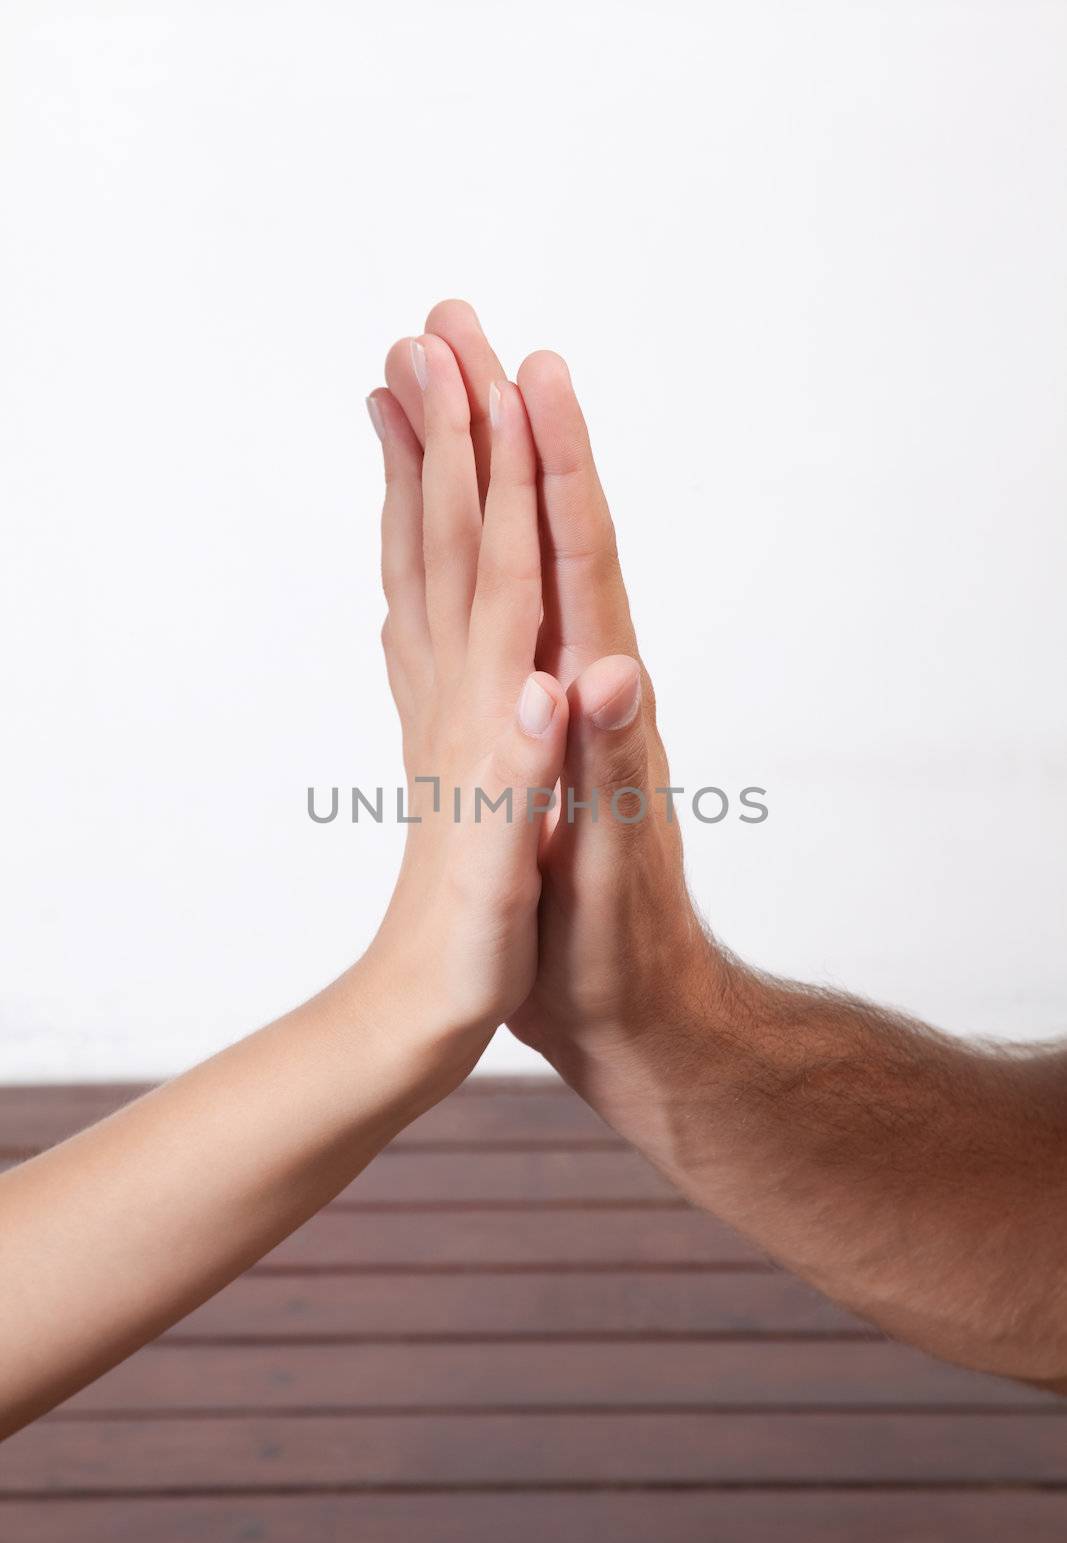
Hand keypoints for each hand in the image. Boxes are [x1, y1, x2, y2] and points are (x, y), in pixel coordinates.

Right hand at [384, 304, 716, 1161]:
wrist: (636, 1016)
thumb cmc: (620, 956)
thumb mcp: (612, 872)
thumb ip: (610, 771)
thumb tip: (608, 672)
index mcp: (602, 705)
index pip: (580, 559)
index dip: (555, 465)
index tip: (527, 368)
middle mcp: (583, 683)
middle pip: (543, 531)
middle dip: (502, 428)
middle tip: (453, 330)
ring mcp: (556, 705)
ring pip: (511, 566)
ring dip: (477, 476)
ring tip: (430, 401)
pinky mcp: (530, 737)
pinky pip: (488, 622)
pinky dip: (453, 563)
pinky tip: (429, 547)